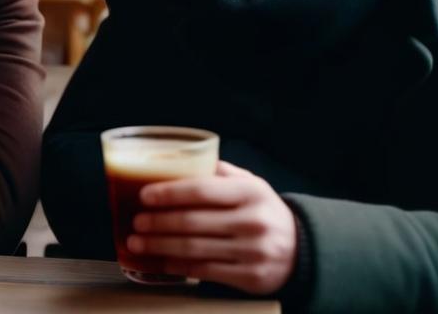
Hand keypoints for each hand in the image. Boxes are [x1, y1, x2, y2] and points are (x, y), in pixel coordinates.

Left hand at [129, 160, 297, 293]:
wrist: (302, 250)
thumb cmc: (263, 211)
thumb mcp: (251, 185)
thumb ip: (219, 173)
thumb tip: (177, 160)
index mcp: (251, 192)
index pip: (202, 190)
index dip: (169, 193)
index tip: (144, 195)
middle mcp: (253, 221)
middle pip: (193, 222)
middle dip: (157, 223)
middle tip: (136, 222)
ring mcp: (253, 251)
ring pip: (195, 248)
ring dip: (159, 246)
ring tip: (137, 243)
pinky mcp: (250, 277)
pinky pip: (205, 271)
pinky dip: (178, 265)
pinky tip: (161, 261)